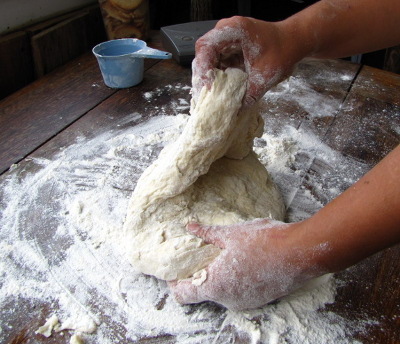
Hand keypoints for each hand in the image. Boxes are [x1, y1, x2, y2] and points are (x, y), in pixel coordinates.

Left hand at [169, 219, 323, 310]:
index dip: (175, 283)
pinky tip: (240, 261)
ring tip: (221, 255)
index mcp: (216, 285)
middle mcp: (228, 299)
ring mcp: (245, 302)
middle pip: (202, 293)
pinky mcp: (259, 298)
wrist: (301, 253)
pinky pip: (237, 292)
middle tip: (200, 254)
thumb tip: (189, 226)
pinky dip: (233, 280)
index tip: (175, 269)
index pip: (183, 295)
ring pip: (221, 292)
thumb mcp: (231, 234)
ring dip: (217, 277)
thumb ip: (207, 233)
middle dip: (198, 275)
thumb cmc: (264, 242)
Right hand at [192, 16, 301, 105]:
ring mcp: (226, 39)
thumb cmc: (283, 51)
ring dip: (207, 78)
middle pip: (203, 54)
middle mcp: (225, 31)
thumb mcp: (266, 76)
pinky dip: (215, 77)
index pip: (206, 48)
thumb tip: (235, 111)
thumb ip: (250, 95)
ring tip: (208, 97)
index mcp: (233, 30)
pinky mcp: (228, 48)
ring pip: (207, 59)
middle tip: (203, 96)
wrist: (294, 42)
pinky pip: (215, 62)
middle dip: (202, 76)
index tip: (208, 87)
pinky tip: (217, 91)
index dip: (203, 69)